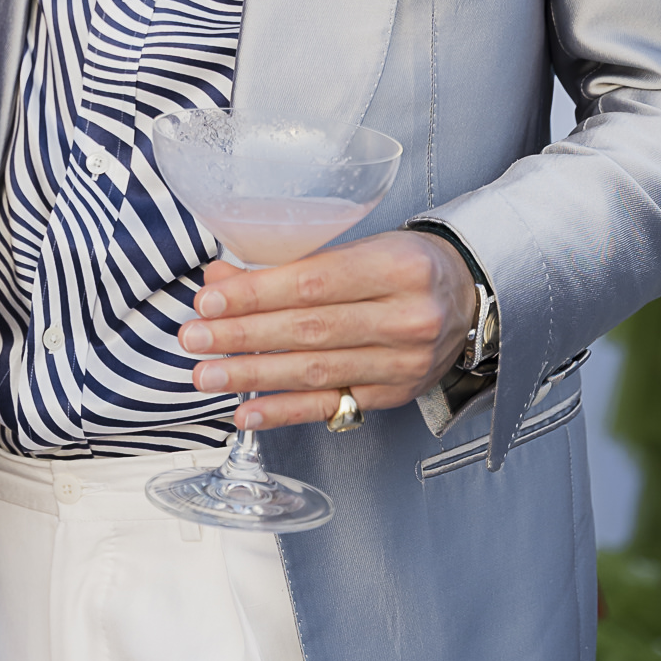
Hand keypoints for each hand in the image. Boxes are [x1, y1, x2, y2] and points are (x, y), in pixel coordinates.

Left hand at [177, 230, 476, 430]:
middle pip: (310, 330)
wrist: (466, 298)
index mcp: (398, 266)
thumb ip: (290, 263)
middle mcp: (406, 317)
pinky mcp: (395, 395)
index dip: (256, 295)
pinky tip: (246, 413)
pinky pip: (331, 406)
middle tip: (194, 339)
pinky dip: (283, 412)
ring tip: (206, 374)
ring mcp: (403, 362)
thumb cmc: (404, 265)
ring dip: (253, 376)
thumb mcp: (358, 246)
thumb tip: (220, 280)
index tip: (209, 301)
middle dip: (243, 336)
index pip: (313, 282)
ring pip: (316, 372)